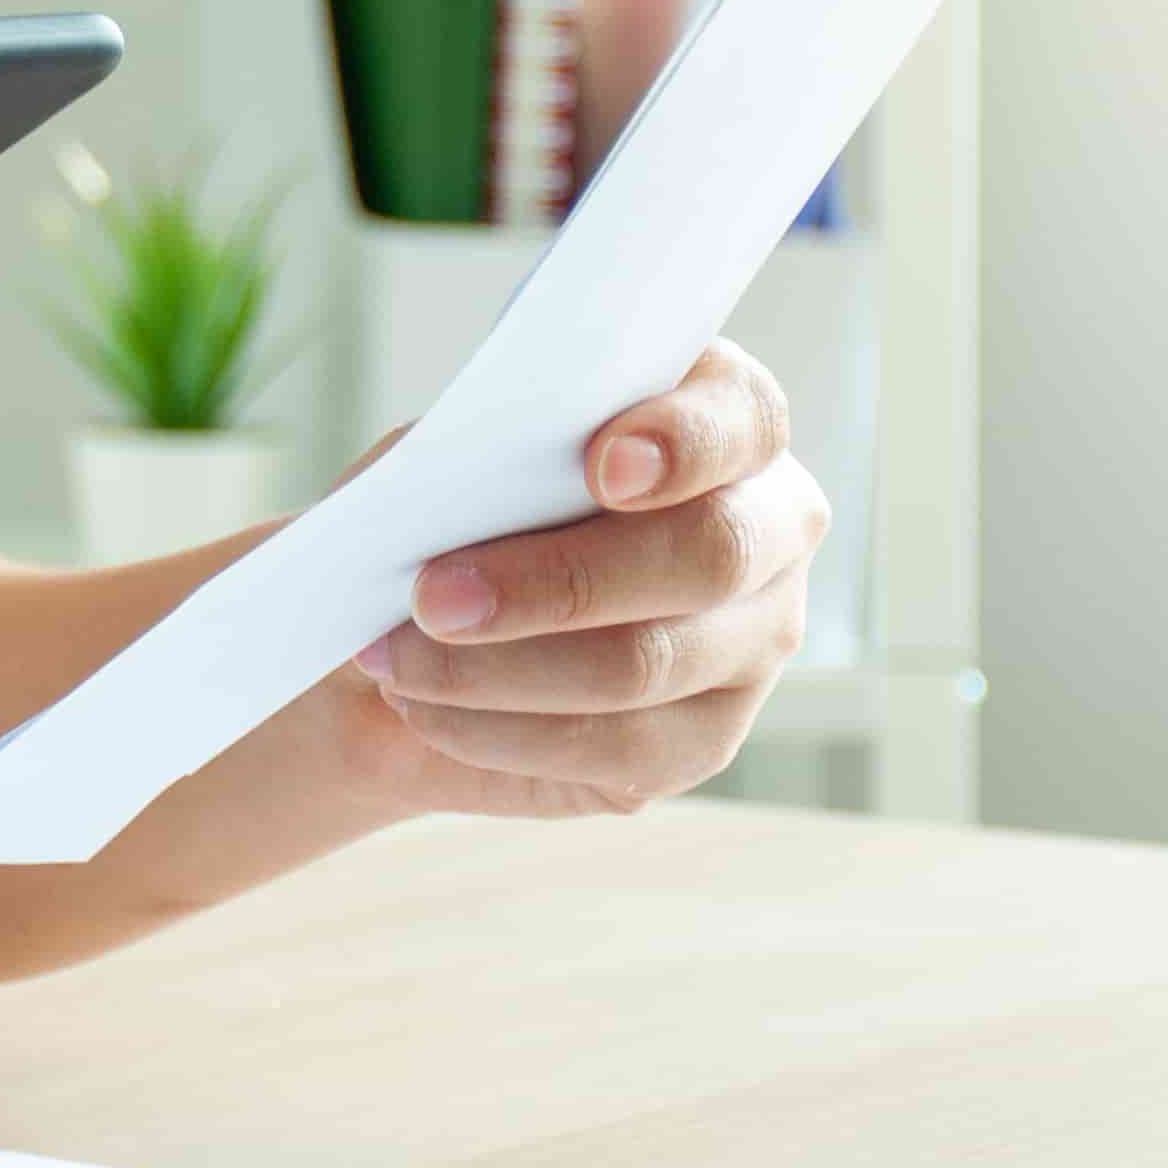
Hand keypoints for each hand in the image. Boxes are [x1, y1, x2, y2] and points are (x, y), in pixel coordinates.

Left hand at [330, 341, 827, 818]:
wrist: (410, 630)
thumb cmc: (447, 511)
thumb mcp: (445, 457)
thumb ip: (474, 454)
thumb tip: (460, 493)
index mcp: (722, 421)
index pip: (744, 417)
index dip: (684, 441)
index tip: (603, 466)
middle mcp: (768, 527)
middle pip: (710, 554)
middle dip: (561, 580)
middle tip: (435, 596)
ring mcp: (753, 641)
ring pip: (649, 663)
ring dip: (501, 668)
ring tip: (398, 660)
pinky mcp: (706, 739)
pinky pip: (616, 749)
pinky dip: (500, 730)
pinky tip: (427, 709)